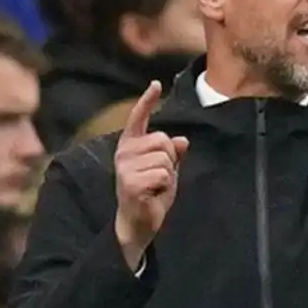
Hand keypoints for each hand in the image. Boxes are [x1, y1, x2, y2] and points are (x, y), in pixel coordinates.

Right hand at [114, 81, 188, 269]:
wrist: (138, 223)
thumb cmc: (150, 195)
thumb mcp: (166, 171)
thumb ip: (172, 154)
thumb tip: (183, 140)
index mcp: (130, 145)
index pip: (139, 118)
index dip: (147, 101)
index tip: (155, 84)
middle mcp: (124, 152)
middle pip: (163, 140)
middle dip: (170, 160)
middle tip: (159, 178)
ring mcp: (125, 166)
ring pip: (165, 158)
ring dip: (168, 175)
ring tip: (155, 187)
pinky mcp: (131, 182)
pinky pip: (164, 174)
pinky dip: (165, 187)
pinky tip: (153, 195)